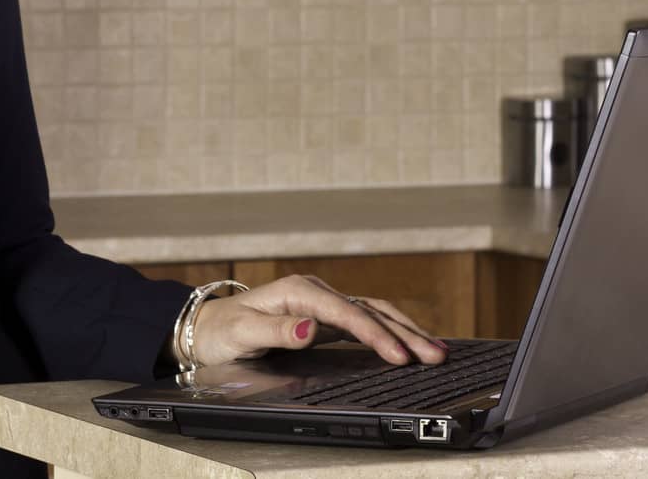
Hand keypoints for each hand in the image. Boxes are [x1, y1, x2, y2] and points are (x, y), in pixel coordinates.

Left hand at [186, 274, 448, 368]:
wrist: (210, 325)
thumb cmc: (225, 330)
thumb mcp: (243, 332)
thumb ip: (277, 331)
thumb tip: (312, 328)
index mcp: (299, 291)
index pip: (346, 314)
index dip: (375, 334)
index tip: (399, 355)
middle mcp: (315, 293)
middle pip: (368, 310)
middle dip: (404, 331)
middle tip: (436, 354)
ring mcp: (322, 303)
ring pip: (372, 313)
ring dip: (404, 330)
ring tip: (437, 350)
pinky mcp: (325, 317)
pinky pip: (365, 322)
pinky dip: (390, 331)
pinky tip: (409, 342)